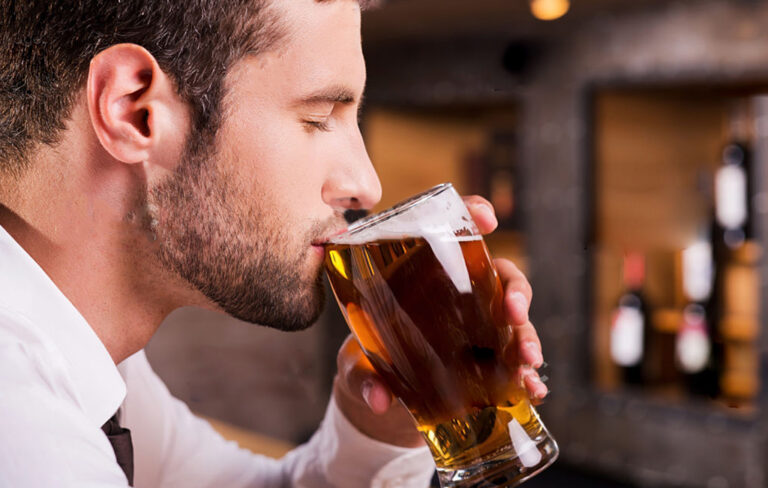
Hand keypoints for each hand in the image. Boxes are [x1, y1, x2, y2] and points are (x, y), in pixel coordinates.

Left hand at [332, 195, 546, 447]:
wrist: (384, 399)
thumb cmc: (367, 364)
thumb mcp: (357, 367)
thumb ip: (364, 377)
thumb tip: (379, 399)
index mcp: (425, 276)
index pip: (454, 231)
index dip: (474, 214)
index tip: (488, 218)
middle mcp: (459, 295)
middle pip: (499, 275)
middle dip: (515, 290)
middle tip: (514, 311)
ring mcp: (479, 328)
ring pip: (515, 319)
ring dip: (527, 336)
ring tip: (529, 359)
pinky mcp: (490, 361)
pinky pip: (516, 362)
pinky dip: (528, 375)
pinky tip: (534, 389)